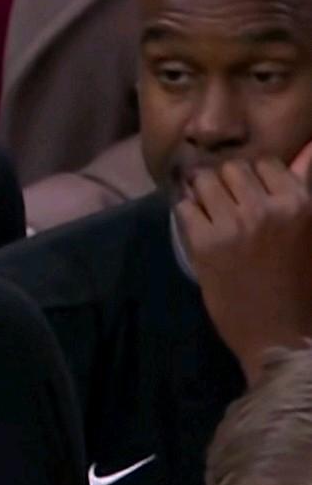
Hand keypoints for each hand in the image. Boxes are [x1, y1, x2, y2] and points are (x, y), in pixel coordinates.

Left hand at [176, 145, 311, 383]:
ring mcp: (233, 226)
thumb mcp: (309, 232)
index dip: (253, 176)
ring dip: (202, 194)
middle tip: (225, 203)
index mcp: (299, 204)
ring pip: (204, 182)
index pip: (265, 162)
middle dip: (225, 182)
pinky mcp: (205, 244)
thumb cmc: (300, 285)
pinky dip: (187, 214)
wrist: (279, 335)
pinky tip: (198, 228)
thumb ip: (300, 191)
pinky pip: (184, 208)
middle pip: (231, 168)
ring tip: (209, 212)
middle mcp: (266, 209)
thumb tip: (308, 149)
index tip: (247, 191)